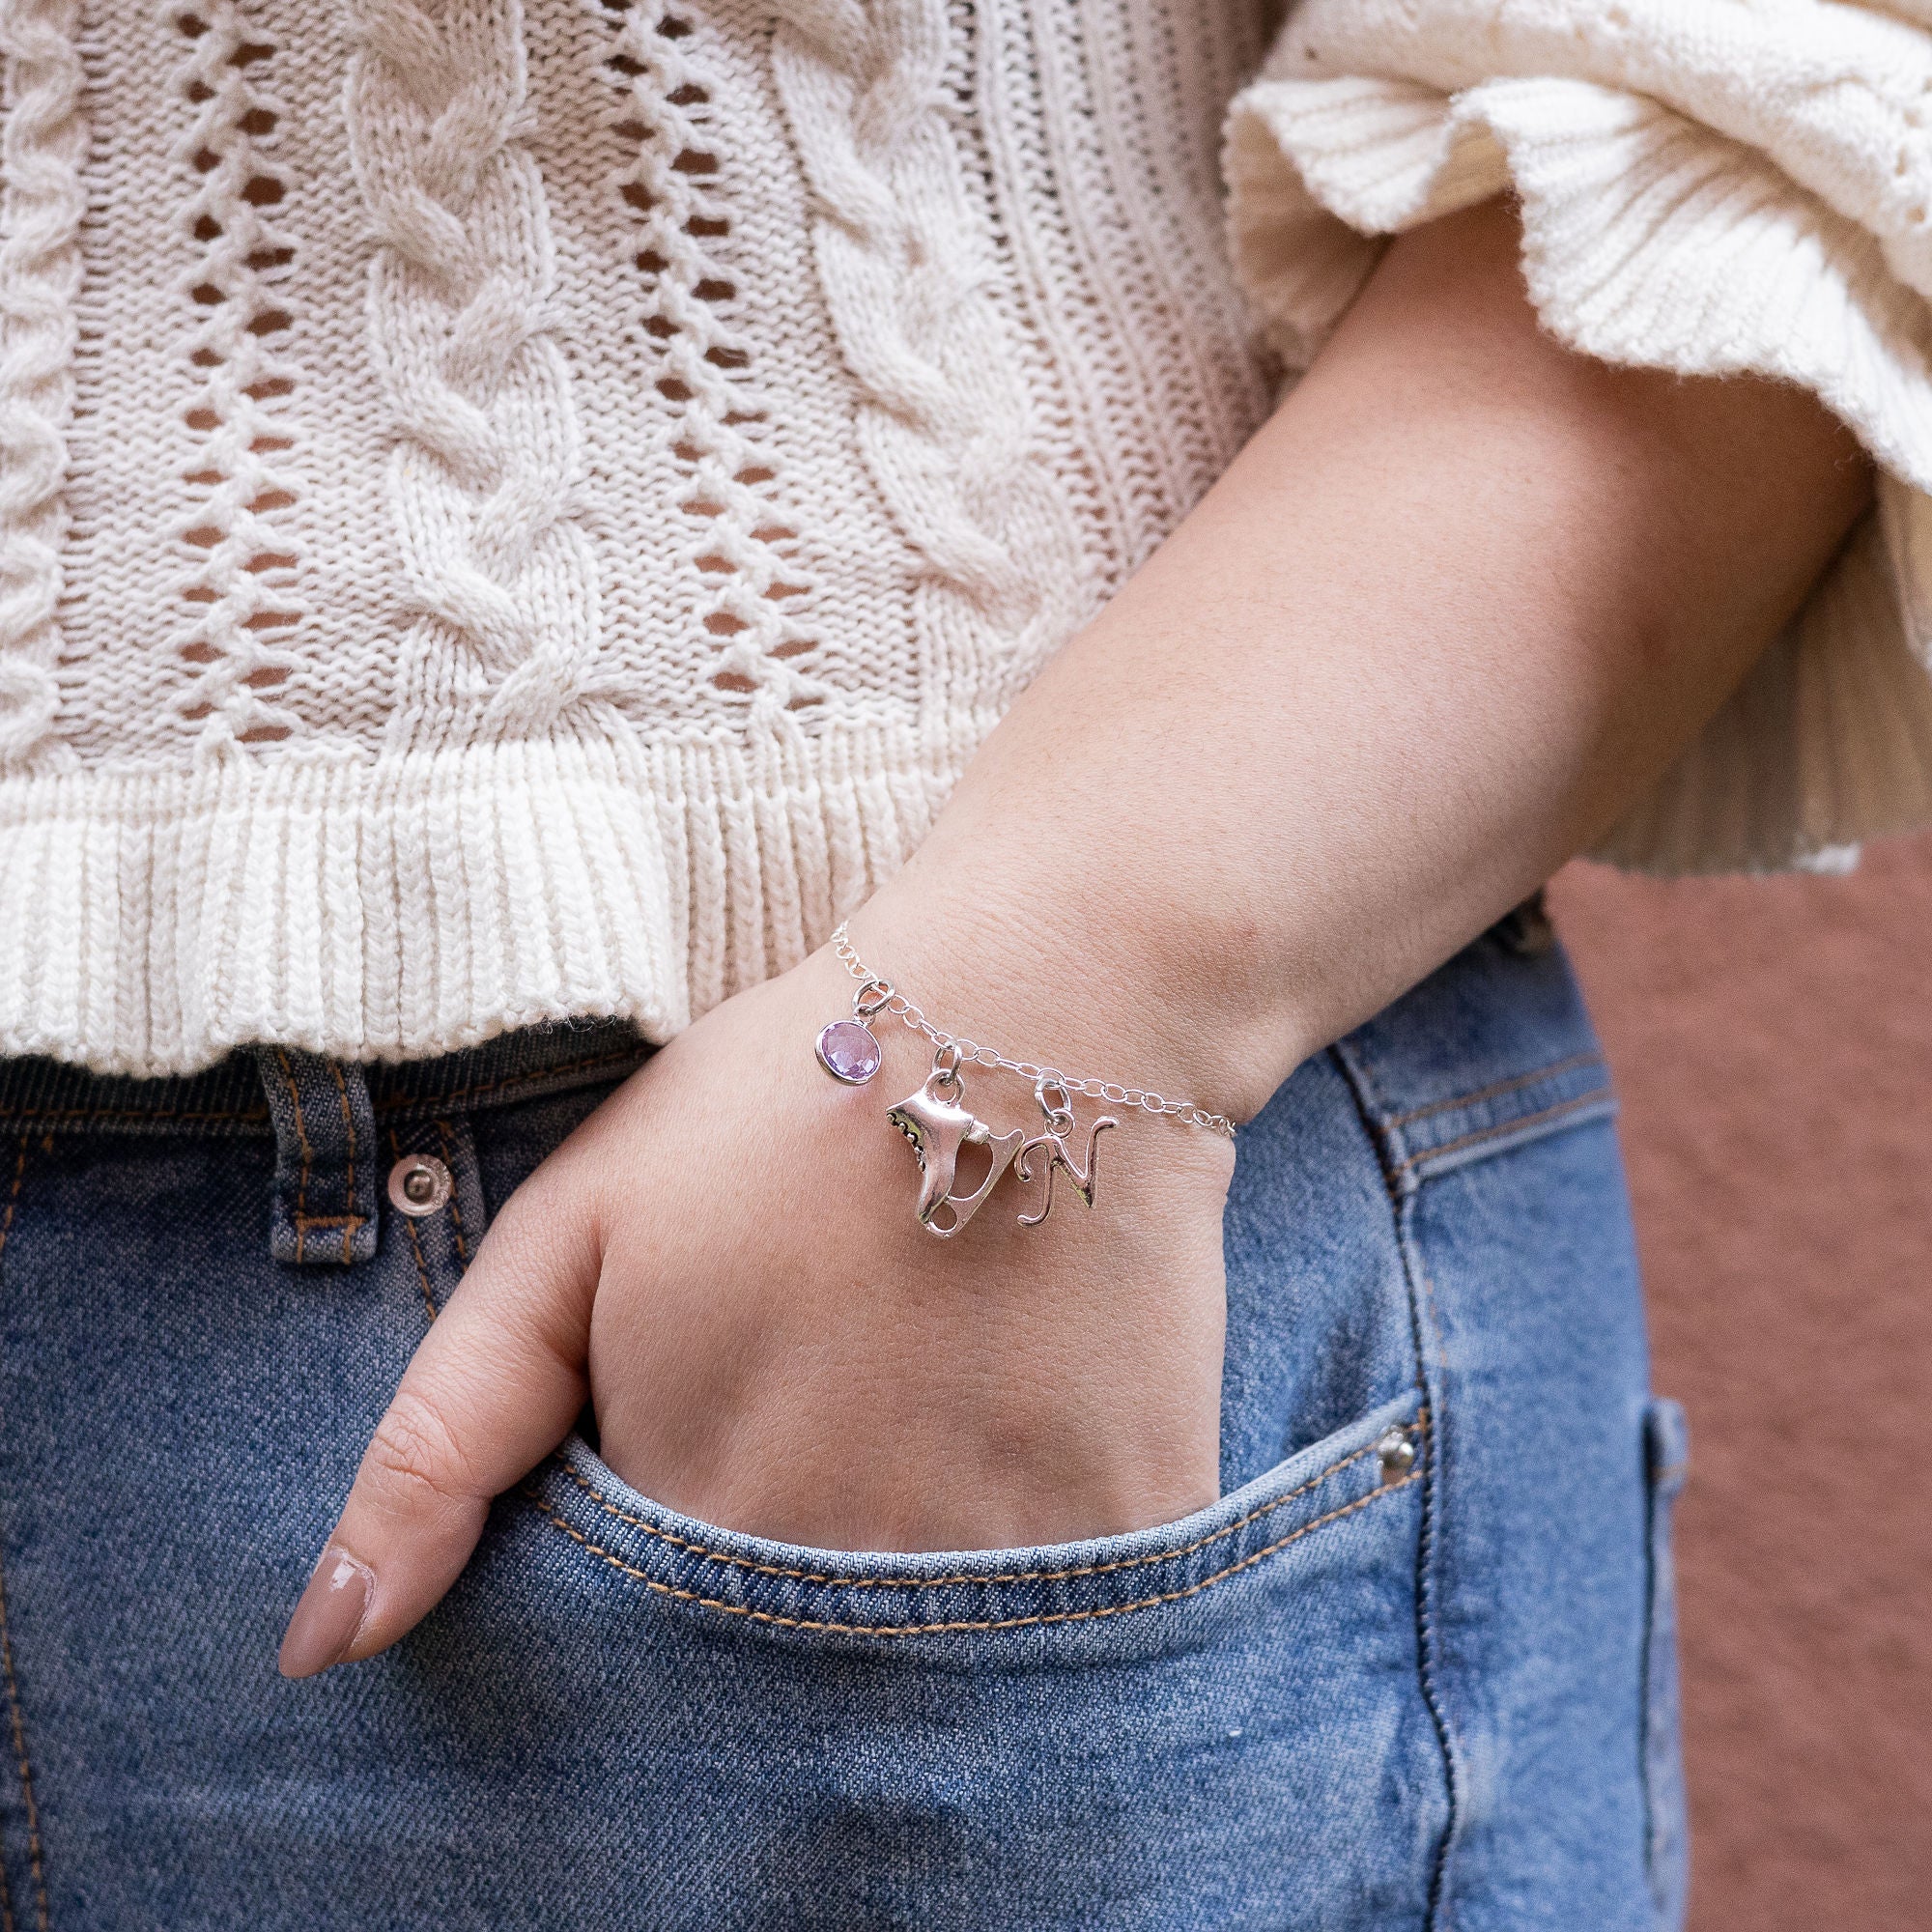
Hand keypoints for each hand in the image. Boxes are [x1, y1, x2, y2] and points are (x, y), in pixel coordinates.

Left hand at [277, 939, 1233, 1675]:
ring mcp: (1011, 1555)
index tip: (709, 1443)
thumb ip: (443, 1442)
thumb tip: (324, 1646)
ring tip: (915, 1403)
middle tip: (820, 1405)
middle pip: (783, 1679)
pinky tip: (1016, 1414)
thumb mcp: (572, 1233)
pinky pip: (1070, 1620)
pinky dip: (1031, 1552)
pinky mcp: (1140, 1520)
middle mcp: (851, 1566)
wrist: (1041, 1003)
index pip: (639, 1661)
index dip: (656, 1573)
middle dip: (777, 1567)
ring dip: (903, 1568)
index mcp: (694, 1506)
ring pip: (925, 1666)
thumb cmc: (783, 1101)